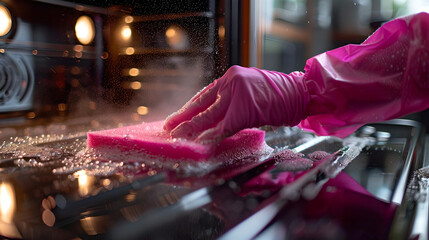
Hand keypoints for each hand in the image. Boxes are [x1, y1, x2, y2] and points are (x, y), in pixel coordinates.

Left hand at [163, 65, 309, 142]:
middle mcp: (230, 83)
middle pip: (201, 104)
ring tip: (179, 136)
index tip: (176, 117)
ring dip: (193, 128)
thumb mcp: (248, 90)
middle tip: (169, 127)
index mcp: (230, 77)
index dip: (188, 108)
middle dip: (184, 118)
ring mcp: (237, 95)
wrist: (299, 93)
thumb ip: (230, 99)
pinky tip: (201, 142)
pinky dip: (212, 136)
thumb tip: (212, 117)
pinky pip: (224, 127)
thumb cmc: (277, 94)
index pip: (203, 95)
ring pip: (209, 116)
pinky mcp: (245, 110)